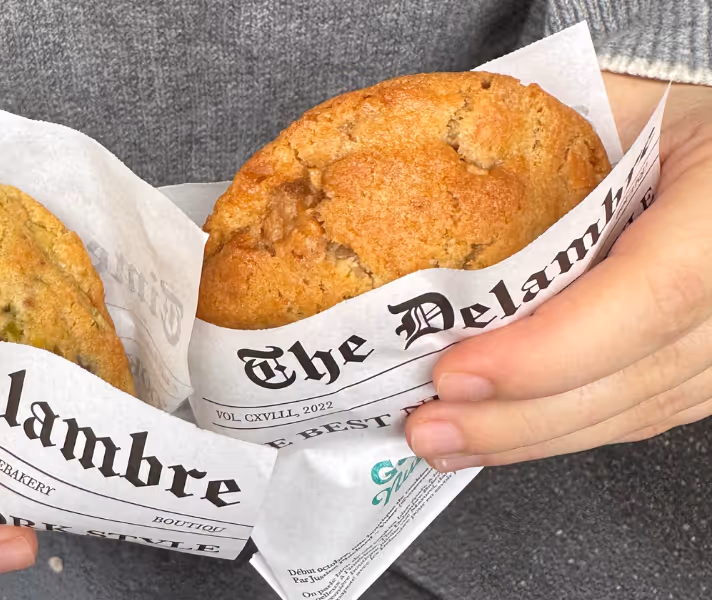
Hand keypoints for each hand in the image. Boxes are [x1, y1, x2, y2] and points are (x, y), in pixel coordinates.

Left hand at [407, 73, 711, 470]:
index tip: (453, 372)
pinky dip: (568, 428)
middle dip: (516, 418)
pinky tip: (506, 436)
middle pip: (634, 378)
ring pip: (637, 411)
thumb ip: (541, 137)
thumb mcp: (618, 100)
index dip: (547, 350)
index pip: (648, 296)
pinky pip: (646, 414)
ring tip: (447, 443)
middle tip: (425, 427)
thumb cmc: (676, 113)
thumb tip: (425, 164)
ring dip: (532, 437)